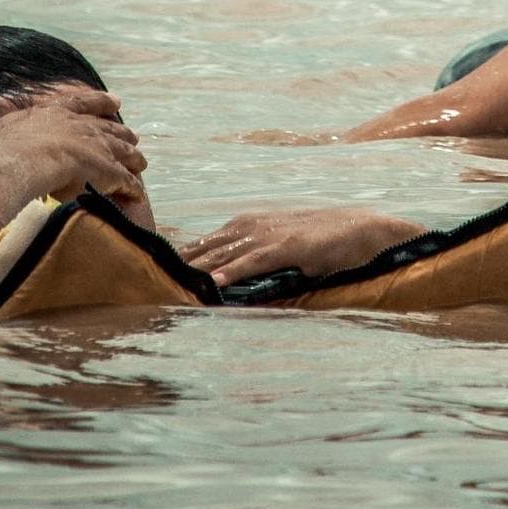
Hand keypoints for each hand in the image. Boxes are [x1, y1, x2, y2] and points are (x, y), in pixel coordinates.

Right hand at [0, 89, 149, 210]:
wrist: (25, 162)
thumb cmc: (2, 151)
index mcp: (55, 114)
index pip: (81, 103)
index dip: (98, 102)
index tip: (116, 101)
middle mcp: (81, 127)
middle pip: (107, 129)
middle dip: (120, 134)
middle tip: (133, 136)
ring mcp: (98, 148)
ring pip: (122, 151)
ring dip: (131, 158)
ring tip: (141, 162)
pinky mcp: (109, 172)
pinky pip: (124, 180)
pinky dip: (131, 186)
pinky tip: (136, 192)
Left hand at [178, 208, 424, 286]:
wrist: (356, 229)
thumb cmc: (318, 239)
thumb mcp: (279, 243)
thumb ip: (253, 256)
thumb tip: (226, 278)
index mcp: (248, 224)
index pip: (205, 242)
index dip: (181, 258)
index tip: (154, 272)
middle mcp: (252, 226)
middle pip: (205, 247)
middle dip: (179, 265)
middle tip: (151, 282)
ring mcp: (267, 236)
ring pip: (222, 253)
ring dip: (197, 269)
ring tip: (172, 284)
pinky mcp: (284, 247)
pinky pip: (252, 261)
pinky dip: (232, 271)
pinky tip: (215, 283)